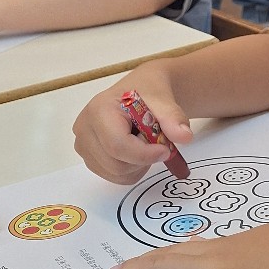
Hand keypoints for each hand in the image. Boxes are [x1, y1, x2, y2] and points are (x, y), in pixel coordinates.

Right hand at [73, 68, 192, 184]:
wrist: (141, 91)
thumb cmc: (149, 91)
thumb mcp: (164, 99)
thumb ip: (173, 118)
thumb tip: (185, 136)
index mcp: (99, 109)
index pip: (118, 145)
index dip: (145, 154)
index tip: (167, 150)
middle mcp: (84, 129)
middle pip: (117, 164)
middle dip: (144, 158)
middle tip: (157, 140)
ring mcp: (83, 145)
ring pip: (116, 174)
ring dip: (139, 164)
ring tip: (145, 141)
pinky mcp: (90, 157)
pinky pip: (115, 177)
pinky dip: (132, 169)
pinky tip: (136, 149)